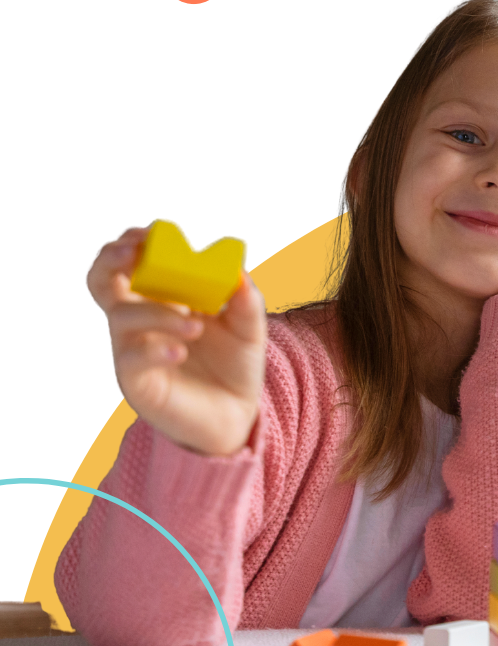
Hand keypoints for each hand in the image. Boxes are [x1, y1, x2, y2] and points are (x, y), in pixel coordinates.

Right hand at [84, 225, 267, 456]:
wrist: (237, 414)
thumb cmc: (234, 363)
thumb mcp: (249, 327)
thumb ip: (244, 300)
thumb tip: (238, 269)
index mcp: (161, 298)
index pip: (130, 261)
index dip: (131, 242)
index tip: (150, 231)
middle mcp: (139, 320)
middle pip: (100, 280)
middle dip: (110, 258)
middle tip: (137, 251)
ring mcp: (132, 350)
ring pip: (121, 317)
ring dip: (158, 312)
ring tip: (197, 326)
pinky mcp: (135, 381)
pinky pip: (130, 358)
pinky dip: (154, 348)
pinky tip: (180, 350)